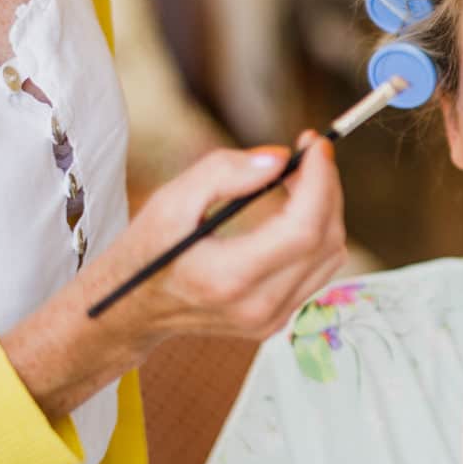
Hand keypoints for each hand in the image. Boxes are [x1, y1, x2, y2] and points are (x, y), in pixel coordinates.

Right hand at [0, 135, 346, 416]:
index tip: (315, 145)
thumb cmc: (147, 251)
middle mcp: (258, 307)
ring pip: (331, 255)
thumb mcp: (170, 202)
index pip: (303, 230)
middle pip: (325, 240)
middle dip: (326, 187)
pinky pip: (320, 269)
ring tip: (299, 176)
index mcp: (229, 279)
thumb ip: (223, 173)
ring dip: (326, 207)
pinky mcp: (277, 319)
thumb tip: (279, 159)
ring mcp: (271, 319)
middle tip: (308, 153)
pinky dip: (318, 230)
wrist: (131, 310)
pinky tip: (296, 206)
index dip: (320, 182)